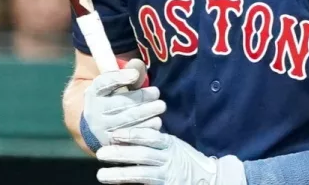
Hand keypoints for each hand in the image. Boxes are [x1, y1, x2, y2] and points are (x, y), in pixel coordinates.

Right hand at [80, 59, 165, 150]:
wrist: (95, 130)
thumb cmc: (109, 101)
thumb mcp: (111, 86)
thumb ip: (125, 74)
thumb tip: (138, 66)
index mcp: (93, 93)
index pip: (104, 82)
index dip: (120, 77)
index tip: (135, 75)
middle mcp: (94, 111)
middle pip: (121, 103)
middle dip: (142, 97)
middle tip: (157, 93)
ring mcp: (102, 130)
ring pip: (128, 121)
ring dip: (147, 113)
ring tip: (160, 107)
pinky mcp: (112, 144)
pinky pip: (132, 137)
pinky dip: (146, 129)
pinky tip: (156, 123)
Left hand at [96, 127, 245, 184]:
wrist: (208, 178)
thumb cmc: (184, 159)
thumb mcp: (173, 145)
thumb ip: (155, 139)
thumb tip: (129, 130)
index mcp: (169, 144)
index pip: (150, 137)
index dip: (132, 135)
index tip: (114, 134)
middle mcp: (168, 159)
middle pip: (143, 155)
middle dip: (121, 153)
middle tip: (100, 153)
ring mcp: (167, 176)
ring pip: (141, 174)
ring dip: (120, 174)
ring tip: (101, 174)